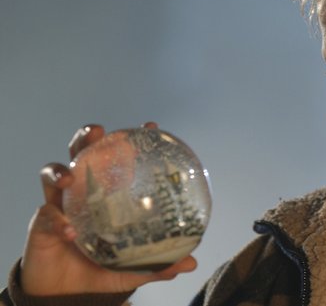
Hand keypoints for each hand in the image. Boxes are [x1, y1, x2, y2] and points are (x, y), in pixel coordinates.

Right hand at [20, 123, 197, 295]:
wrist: (71, 294)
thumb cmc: (103, 269)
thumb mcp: (135, 267)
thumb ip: (160, 264)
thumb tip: (192, 263)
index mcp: (108, 193)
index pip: (118, 158)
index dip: (132, 139)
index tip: (151, 126)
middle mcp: (83, 191)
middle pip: (82, 153)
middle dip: (87, 137)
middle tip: (98, 131)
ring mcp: (61, 204)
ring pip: (53, 174)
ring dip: (60, 171)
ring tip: (70, 176)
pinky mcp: (42, 224)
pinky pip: (46, 216)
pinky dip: (57, 221)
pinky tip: (69, 232)